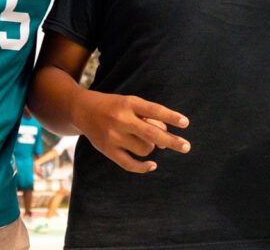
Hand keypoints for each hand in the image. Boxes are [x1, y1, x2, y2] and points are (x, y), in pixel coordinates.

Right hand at [72, 89, 189, 172]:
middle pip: (152, 133)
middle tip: (187, 147)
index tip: (186, 123)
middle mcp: (121, 119)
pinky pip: (129, 163)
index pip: (154, 110)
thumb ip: (149, 118)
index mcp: (129, 103)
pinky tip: (152, 165)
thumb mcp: (131, 103)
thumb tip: (165, 143)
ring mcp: (113, 136)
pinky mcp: (107, 150)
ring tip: (146, 140)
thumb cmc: (115, 106)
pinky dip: (143, 167)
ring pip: (144, 148)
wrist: (82, 110)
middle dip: (171, 141)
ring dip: (152, 147)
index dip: (171, 117)